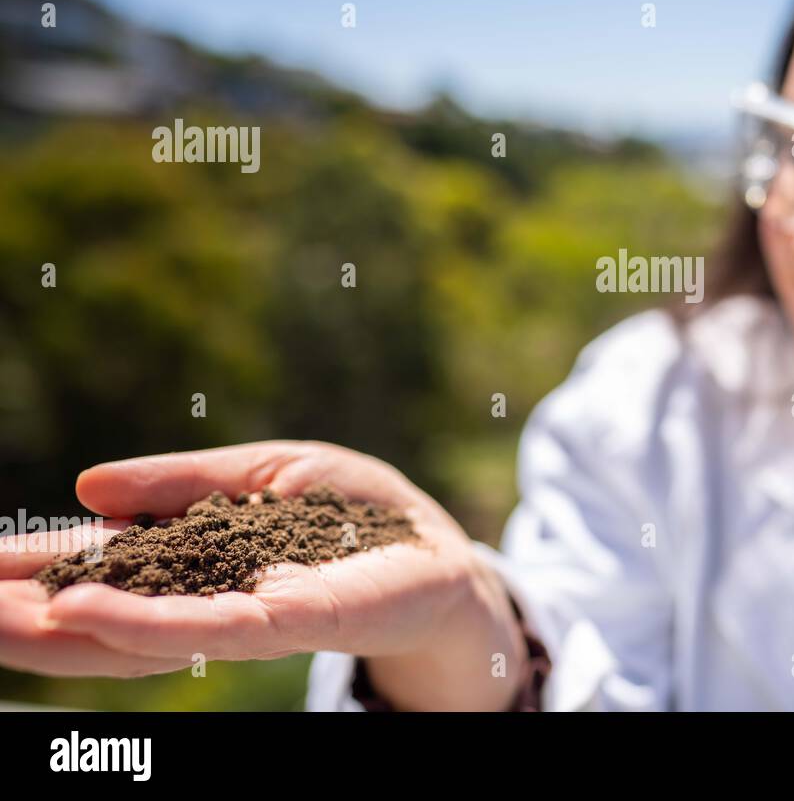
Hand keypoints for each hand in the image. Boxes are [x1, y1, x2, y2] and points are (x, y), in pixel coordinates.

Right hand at [0, 441, 526, 708]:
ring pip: (138, 630)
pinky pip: (210, 625)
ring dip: (60, 624)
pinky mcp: (293, 621)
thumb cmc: (355, 514)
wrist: (440, 552)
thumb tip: (89, 487)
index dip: (38, 567)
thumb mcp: (262, 476)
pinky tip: (87, 609)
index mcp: (196, 560)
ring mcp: (244, 618)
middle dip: (27, 610)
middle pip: (103, 609)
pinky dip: (146, 619)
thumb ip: (182, 482)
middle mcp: (207, 600)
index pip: (101, 566)